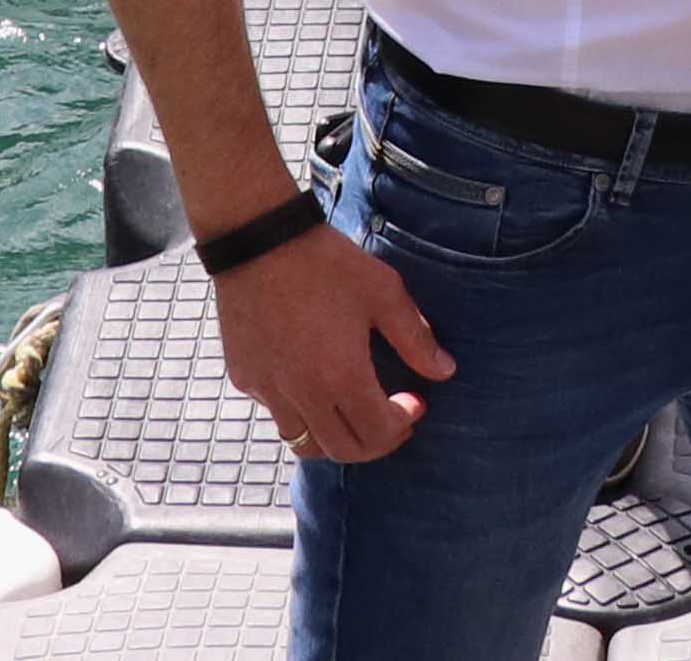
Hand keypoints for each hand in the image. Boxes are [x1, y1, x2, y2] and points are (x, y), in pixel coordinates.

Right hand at [210, 210, 454, 464]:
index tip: (416, 401)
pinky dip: (302, 413)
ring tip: (354, 411)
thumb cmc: (324, 263)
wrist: (258, 239)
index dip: (403, 424)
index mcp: (341, 377)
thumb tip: (445, 371)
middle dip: (377, 442)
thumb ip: (415, 338)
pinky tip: (314, 382)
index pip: (378, 433)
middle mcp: (302, 395)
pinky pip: (278, 413)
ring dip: (336, 437)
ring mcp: (268, 390)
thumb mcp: (382, 292)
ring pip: (305, 443)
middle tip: (393, 418)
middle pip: (343, 450)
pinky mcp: (246, 378)